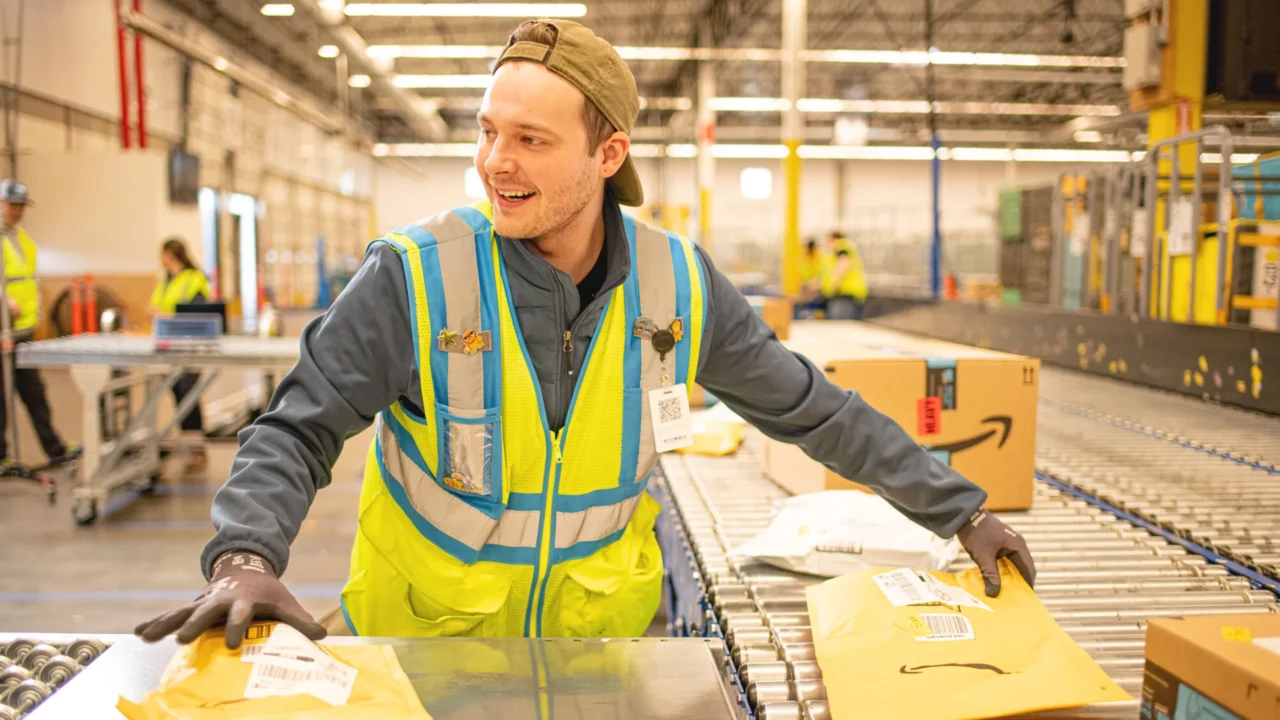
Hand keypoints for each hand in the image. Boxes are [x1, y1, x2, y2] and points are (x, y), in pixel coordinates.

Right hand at [134, 551, 325, 648]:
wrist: (246, 568)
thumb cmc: (268, 592)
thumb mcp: (285, 603)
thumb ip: (300, 620)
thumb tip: (322, 635)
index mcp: (244, 600)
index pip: (240, 613)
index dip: (236, 626)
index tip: (229, 641)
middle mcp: (220, 600)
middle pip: (205, 612)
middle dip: (194, 625)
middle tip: (182, 639)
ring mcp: (203, 601)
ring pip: (181, 612)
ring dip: (164, 624)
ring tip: (146, 636)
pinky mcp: (192, 605)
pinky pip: (171, 615)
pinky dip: (155, 622)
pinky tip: (138, 632)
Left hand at [955, 508, 1035, 597]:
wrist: (965, 515)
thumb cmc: (976, 533)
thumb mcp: (983, 556)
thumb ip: (990, 575)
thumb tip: (994, 594)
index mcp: (1018, 546)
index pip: (1029, 570)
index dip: (1028, 585)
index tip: (1025, 599)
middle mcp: (1018, 545)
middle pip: (1023, 568)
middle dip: (1020, 583)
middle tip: (1013, 598)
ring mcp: (1010, 543)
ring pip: (1014, 564)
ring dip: (1011, 576)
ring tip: (1005, 592)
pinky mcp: (1001, 544)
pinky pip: (1007, 560)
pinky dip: (1004, 570)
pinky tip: (996, 579)